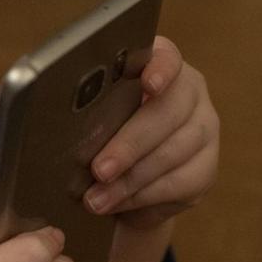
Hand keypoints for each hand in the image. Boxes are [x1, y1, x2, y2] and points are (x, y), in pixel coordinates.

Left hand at [84, 36, 219, 228]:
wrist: (122, 181)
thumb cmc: (96, 136)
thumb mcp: (87, 116)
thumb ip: (82, 110)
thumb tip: (54, 119)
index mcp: (158, 66)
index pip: (166, 57)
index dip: (159, 69)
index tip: (147, 84)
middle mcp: (189, 92)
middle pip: (168, 111)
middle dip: (129, 144)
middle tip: (99, 169)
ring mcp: (203, 129)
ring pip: (174, 152)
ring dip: (131, 179)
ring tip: (97, 198)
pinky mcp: (206, 167)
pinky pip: (181, 182)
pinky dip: (144, 196)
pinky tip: (118, 204)